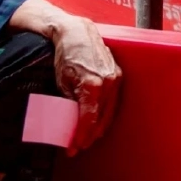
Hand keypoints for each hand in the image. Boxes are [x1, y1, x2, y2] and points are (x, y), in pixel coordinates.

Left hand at [50, 15, 121, 154]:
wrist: (77, 33)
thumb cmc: (67, 55)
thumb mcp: (62, 82)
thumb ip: (69, 102)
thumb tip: (69, 122)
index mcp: (92, 84)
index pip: (89, 119)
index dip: (80, 136)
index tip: (72, 147)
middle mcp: (108, 82)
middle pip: (102, 118)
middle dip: (90, 136)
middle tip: (77, 147)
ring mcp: (115, 78)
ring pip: (110, 111)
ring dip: (99, 127)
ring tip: (88, 138)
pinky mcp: (118, 75)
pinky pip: (114, 100)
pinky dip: (106, 114)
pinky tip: (99, 122)